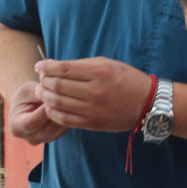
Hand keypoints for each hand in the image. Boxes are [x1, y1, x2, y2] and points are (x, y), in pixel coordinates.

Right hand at [7, 80, 68, 144]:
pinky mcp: (56, 137)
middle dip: (58, 111)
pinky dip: (69, 117)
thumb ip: (38, 93)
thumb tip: (54, 94)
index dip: (44, 108)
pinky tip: (70, 105)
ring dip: (66, 114)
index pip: (33, 121)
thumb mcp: (27, 90)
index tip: (54, 94)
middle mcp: (30, 138)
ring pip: (60, 129)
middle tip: (66, 95)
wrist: (27, 104)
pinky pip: (66, 128)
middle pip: (49, 128)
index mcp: (17, 127)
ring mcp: (44, 140)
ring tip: (69, 98)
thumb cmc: (25, 96)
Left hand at [35, 58, 154, 131]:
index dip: (46, 67)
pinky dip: (53, 112)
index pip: (63, 69)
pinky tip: (50, 106)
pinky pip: (65, 119)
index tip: (39, 66)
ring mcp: (93, 109)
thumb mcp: (107, 64)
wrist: (147, 103)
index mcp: (99, 72)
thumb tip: (55, 66)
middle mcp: (95, 90)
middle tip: (39, 80)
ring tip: (41, 92)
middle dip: (43, 82)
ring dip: (45, 96)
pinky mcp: (93, 123)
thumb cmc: (126, 79)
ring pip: (58, 102)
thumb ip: (81, 65)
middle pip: (57, 86)